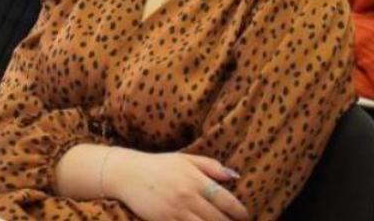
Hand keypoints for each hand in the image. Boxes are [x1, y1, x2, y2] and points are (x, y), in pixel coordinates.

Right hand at [105, 148, 248, 220]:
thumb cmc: (159, 165)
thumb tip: (235, 176)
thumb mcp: (185, 159)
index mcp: (195, 179)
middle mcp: (188, 196)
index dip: (240, 212)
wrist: (127, 173)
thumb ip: (211, 166)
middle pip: (219, 219)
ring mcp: (176, 211)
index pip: (226, 200)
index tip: (245, 216)